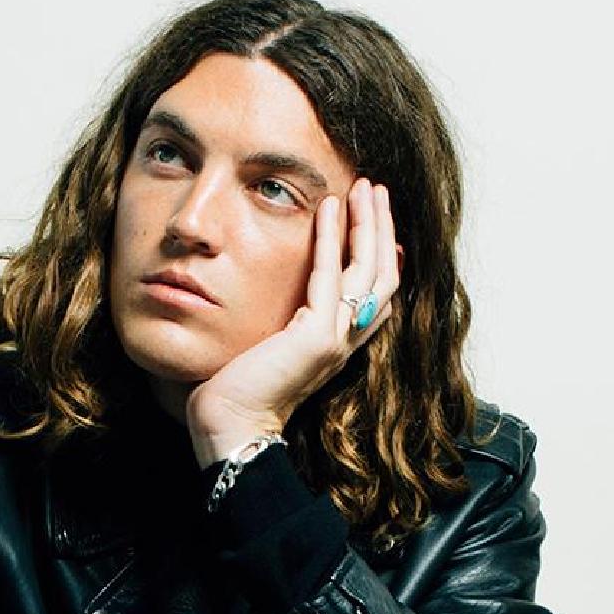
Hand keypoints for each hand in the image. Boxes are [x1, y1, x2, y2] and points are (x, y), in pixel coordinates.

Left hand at [184, 178, 399, 465]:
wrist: (229, 427)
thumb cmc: (236, 390)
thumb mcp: (269, 344)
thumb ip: (283, 319)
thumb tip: (273, 294)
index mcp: (337, 344)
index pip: (377, 293)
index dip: (384, 253)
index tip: (378, 219)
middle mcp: (345, 341)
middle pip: (383, 274)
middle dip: (382, 228)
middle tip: (377, 189)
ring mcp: (336, 339)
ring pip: (369, 270)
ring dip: (368, 223)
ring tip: (365, 187)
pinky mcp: (316, 337)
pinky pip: (330, 275)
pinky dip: (332, 237)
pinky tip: (331, 207)